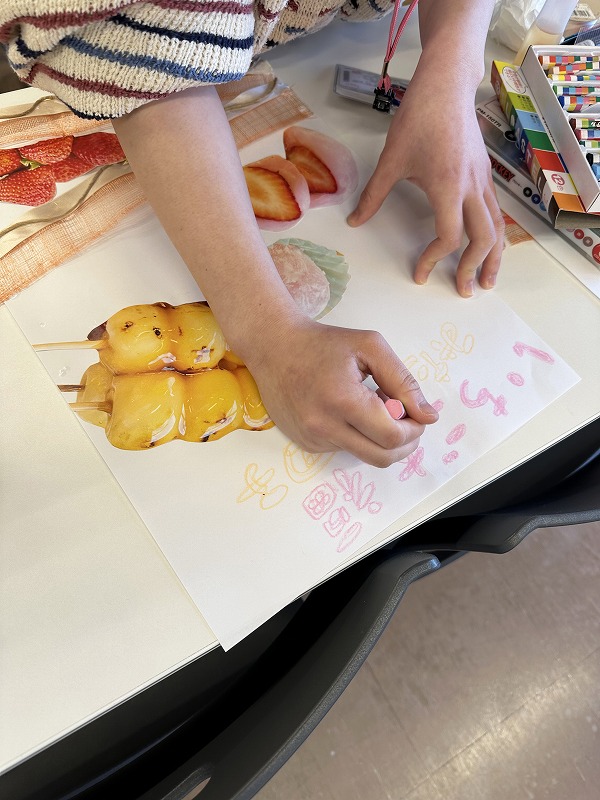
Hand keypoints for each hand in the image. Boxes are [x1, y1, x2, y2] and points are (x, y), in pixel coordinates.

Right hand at [243, 316, 438, 467]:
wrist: (273, 347)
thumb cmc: (323, 343)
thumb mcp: (370, 347)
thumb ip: (403, 381)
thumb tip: (428, 416)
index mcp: (342, 399)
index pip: (391, 436)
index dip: (413, 430)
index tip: (417, 414)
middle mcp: (324, 426)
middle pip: (381, 457)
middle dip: (405, 443)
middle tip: (408, 421)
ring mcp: (312, 438)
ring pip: (364, 454)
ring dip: (379, 438)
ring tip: (372, 406)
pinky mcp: (305, 443)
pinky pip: (344, 449)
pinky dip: (357, 435)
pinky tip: (349, 411)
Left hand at [347, 70, 504, 297]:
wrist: (447, 85)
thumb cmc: (418, 118)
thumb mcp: (390, 159)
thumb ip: (372, 195)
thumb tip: (354, 222)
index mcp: (448, 187)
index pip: (449, 237)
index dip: (434, 259)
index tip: (420, 273)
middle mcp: (472, 187)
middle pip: (484, 238)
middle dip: (475, 268)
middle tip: (465, 291)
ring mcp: (483, 181)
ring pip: (498, 227)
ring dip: (493, 257)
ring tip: (488, 280)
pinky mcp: (485, 175)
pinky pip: (496, 213)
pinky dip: (494, 235)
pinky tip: (487, 247)